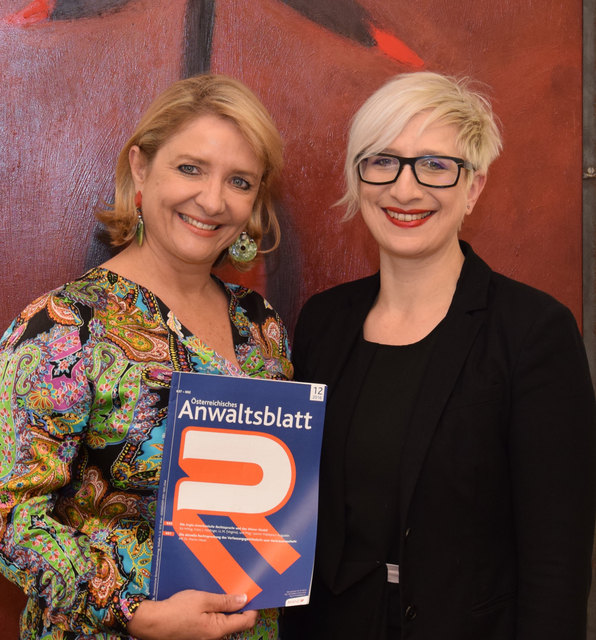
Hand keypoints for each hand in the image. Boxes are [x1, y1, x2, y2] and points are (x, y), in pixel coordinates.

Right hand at [126, 590, 258, 639]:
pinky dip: (215, 611)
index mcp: (218, 629)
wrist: (152, 622)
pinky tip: (210, 598)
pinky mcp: (198, 635)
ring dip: (226, 607)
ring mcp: (205, 637)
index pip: (246, 621)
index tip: (256, 593)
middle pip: (235, 622)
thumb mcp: (203, 599)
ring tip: (223, 589)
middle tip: (239, 586)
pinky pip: (213, 623)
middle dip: (239, 605)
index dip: (254, 607)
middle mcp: (214, 637)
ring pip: (223, 621)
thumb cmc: (176, 610)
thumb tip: (244, 599)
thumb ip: (225, 601)